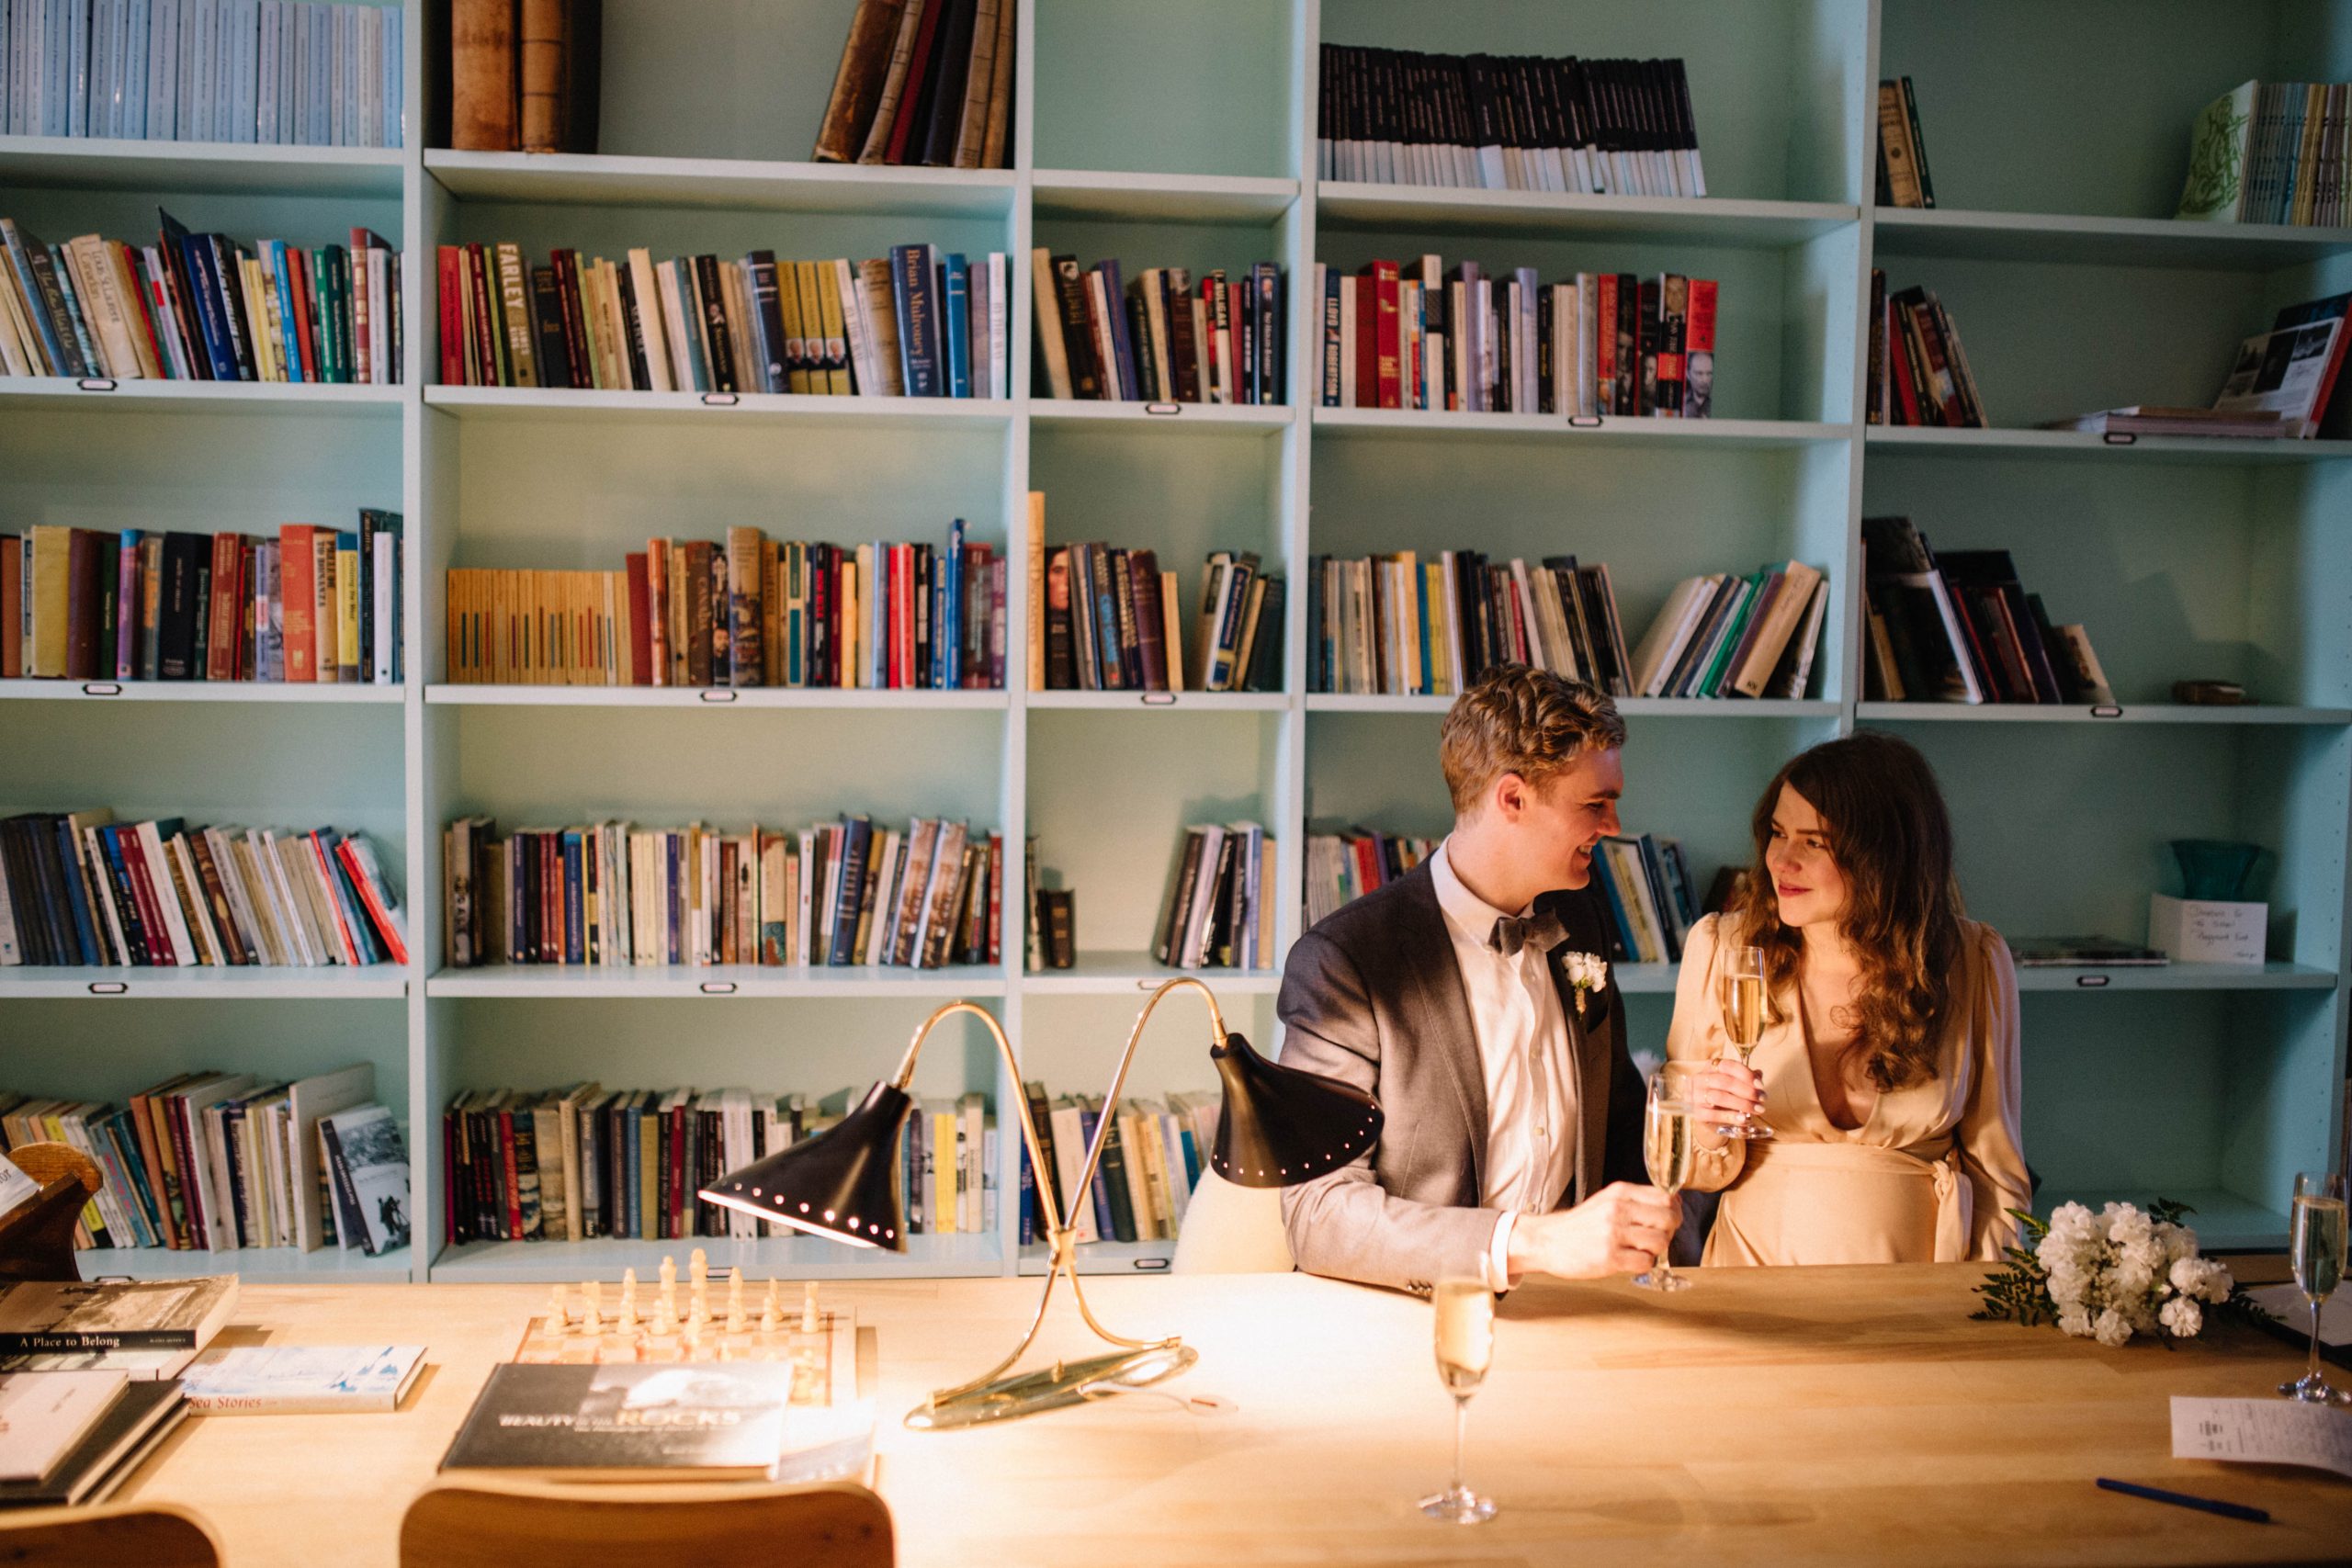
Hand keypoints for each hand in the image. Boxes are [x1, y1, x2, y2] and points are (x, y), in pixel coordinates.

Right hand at [1507, 1182, 1680, 1280]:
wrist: (1547, 1241)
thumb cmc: (1580, 1225)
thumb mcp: (1607, 1201)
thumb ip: (1637, 1202)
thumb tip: (1675, 1204)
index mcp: (1620, 1192)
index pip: (1665, 1197)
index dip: (1673, 1211)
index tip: (1667, 1221)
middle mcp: (1618, 1209)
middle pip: (1668, 1219)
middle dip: (1668, 1232)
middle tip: (1654, 1238)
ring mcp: (1613, 1233)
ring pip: (1660, 1242)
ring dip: (1654, 1250)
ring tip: (1638, 1250)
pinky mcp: (1610, 1257)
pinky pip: (1646, 1262)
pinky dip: (1642, 1265)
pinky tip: (1628, 1261)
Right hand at [1689, 1057, 1763, 1147]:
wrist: (1710, 1118)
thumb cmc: (1725, 1098)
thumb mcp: (1735, 1086)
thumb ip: (1746, 1079)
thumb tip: (1759, 1074)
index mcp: (1710, 1068)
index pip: (1727, 1066)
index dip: (1746, 1074)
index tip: (1760, 1085)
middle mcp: (1699, 1079)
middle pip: (1725, 1082)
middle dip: (1747, 1090)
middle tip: (1762, 1099)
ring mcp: (1696, 1096)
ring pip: (1720, 1097)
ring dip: (1743, 1104)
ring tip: (1758, 1109)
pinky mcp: (1697, 1113)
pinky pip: (1714, 1114)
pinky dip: (1731, 1117)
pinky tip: (1744, 1119)